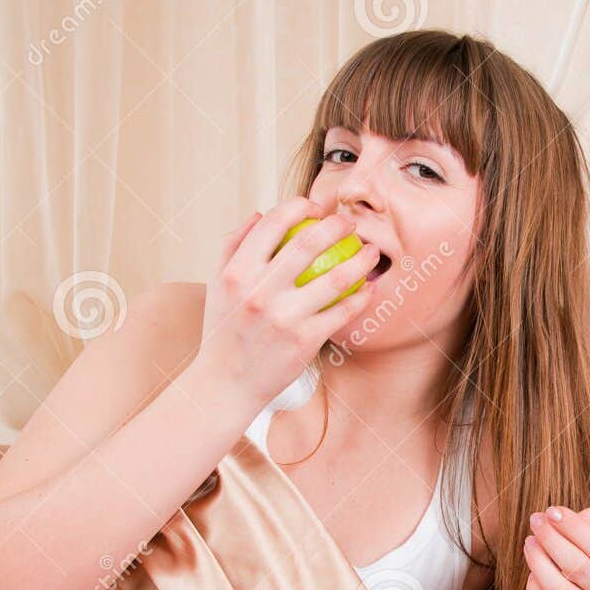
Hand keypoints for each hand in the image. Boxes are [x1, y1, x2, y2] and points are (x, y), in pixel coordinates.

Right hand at [195, 197, 382, 404]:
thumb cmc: (224, 329)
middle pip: (309, 244)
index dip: (298, 207)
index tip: (314, 207)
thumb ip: (234, 245)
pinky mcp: (306, 341)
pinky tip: (369, 288)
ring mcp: (285, 318)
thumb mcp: (217, 285)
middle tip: (351, 223)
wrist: (226, 383)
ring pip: (336, 278)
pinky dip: (361, 297)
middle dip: (338, 225)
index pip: (273, 225)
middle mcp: (260, 292)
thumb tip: (261, 213)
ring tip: (371, 252)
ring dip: (361, 260)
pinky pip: (342, 312)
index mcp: (237, 273)